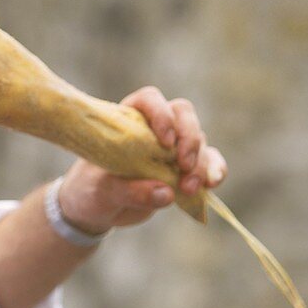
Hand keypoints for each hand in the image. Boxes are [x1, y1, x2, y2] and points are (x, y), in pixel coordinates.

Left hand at [57, 86, 228, 234]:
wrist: (96, 208)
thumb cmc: (92, 189)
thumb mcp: (102, 192)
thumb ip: (130, 191)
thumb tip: (166, 193)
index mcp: (126, 119)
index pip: (149, 99)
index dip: (161, 114)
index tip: (165, 141)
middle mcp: (152, 127)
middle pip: (183, 115)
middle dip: (189, 139)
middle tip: (183, 166)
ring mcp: (172, 147)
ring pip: (198, 139)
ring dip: (201, 162)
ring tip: (189, 188)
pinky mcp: (184, 168)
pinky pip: (210, 161)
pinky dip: (215, 170)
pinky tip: (212, 184)